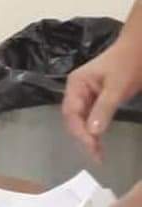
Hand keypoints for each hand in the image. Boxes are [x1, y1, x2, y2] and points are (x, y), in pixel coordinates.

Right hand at [62, 38, 141, 160]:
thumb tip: (93, 132)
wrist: (139, 50)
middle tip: (97, 156)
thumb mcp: (117, 88)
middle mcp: (77, 88)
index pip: (71, 112)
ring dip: (87, 135)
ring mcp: (87, 92)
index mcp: (76, 84)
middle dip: (82, 136)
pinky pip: (90, 115)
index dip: (80, 132)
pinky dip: (94, 128)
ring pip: (81, 118)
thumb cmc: (127, 65)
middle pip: (73, 117)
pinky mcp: (97, 96)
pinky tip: (100, 139)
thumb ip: (104, 108)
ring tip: (98, 153)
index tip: (93, 149)